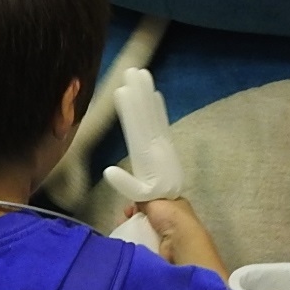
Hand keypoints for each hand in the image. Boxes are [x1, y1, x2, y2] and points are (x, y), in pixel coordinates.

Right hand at [103, 174, 223, 274]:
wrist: (179, 242)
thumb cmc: (170, 216)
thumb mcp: (155, 201)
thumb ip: (145, 199)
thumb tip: (137, 201)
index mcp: (176, 203)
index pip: (157, 199)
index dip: (144, 200)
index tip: (133, 201)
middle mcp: (172, 218)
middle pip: (149, 213)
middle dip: (136, 212)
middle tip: (126, 213)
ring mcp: (167, 233)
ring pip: (145, 226)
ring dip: (133, 225)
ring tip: (121, 224)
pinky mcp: (161, 246)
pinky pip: (144, 239)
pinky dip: (135, 237)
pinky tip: (126, 234)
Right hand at [113, 67, 185, 198]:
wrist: (180, 218)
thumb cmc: (159, 210)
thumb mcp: (142, 200)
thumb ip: (129, 186)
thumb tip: (108, 170)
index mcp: (150, 159)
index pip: (138, 130)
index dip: (130, 111)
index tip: (122, 91)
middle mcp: (158, 149)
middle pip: (146, 117)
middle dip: (139, 94)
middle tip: (133, 71)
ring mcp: (163, 147)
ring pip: (153, 116)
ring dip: (147, 96)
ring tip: (142, 76)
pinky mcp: (166, 149)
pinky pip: (161, 125)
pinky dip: (158, 110)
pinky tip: (156, 98)